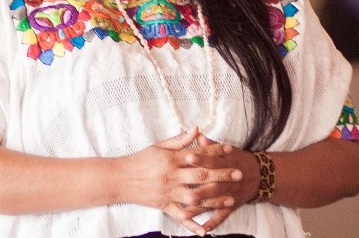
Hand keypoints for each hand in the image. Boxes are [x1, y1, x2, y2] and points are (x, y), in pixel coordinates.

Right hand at [119, 129, 245, 236]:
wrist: (120, 178)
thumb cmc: (140, 160)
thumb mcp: (159, 146)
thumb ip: (179, 140)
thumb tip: (197, 129)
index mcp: (171, 159)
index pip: (197, 153)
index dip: (214, 151)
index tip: (230, 150)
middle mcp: (172, 176)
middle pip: (200, 175)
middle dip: (221, 174)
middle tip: (238, 174)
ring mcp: (169, 192)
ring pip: (194, 197)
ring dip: (213, 199)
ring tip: (230, 200)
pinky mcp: (164, 205)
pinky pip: (180, 217)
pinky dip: (192, 225)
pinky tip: (205, 231)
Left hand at [173, 133, 259, 233]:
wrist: (259, 175)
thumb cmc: (237, 159)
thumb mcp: (227, 150)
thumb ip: (211, 145)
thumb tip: (198, 135)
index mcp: (225, 163)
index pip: (212, 159)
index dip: (201, 158)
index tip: (188, 155)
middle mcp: (227, 180)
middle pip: (211, 182)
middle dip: (197, 183)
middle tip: (181, 184)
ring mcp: (229, 194)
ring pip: (212, 201)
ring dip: (198, 208)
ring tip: (183, 212)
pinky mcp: (231, 206)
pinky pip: (221, 216)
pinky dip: (212, 223)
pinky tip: (202, 230)